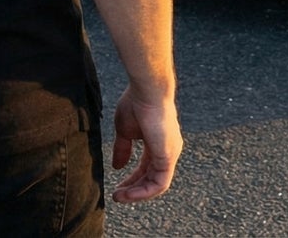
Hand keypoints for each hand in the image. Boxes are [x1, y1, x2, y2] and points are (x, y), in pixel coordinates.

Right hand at [110, 85, 180, 202]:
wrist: (147, 90)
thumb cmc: (136, 102)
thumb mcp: (125, 130)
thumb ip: (123, 149)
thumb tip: (117, 167)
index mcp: (157, 141)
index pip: (146, 166)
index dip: (132, 179)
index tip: (117, 186)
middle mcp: (167, 148)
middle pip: (151, 176)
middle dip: (133, 188)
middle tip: (117, 196)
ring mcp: (170, 152)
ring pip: (156, 183)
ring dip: (137, 193)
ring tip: (119, 197)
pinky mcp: (168, 156)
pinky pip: (159, 183)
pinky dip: (143, 192)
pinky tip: (128, 193)